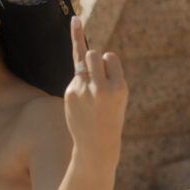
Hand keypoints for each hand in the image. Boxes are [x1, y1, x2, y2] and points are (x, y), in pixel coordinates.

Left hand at [64, 17, 127, 167]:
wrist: (96, 142)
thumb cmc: (111, 113)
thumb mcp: (117, 93)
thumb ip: (104, 72)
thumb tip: (83, 48)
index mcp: (118, 87)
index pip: (109, 56)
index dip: (109, 61)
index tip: (110, 70)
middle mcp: (100, 88)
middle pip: (92, 54)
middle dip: (94, 58)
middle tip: (96, 70)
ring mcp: (83, 91)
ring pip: (81, 60)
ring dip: (86, 64)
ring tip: (89, 79)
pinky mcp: (70, 93)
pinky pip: (76, 77)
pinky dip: (81, 83)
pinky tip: (84, 100)